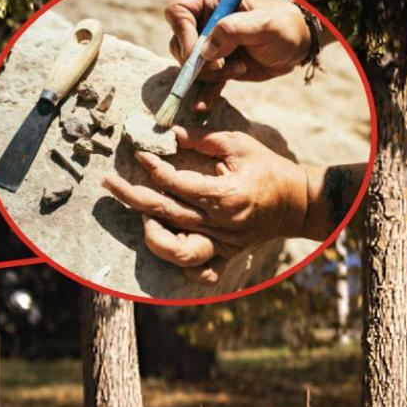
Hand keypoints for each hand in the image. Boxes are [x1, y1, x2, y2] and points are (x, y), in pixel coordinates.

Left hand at [102, 126, 311, 284]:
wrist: (298, 202)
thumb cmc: (267, 168)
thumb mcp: (238, 144)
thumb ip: (202, 138)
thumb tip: (169, 133)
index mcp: (223, 194)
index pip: (175, 183)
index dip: (152, 167)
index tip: (138, 155)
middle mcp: (219, 223)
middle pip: (165, 214)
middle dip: (131, 196)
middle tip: (108, 182)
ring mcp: (222, 243)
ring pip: (177, 251)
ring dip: (153, 236)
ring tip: (141, 219)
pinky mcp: (226, 256)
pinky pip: (201, 273)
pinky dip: (184, 269)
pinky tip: (171, 249)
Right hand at [165, 0, 312, 111]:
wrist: (299, 46)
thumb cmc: (285, 27)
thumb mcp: (263, 24)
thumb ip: (233, 30)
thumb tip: (205, 52)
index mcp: (213, 4)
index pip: (178, 13)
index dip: (182, 33)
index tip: (199, 52)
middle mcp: (206, 24)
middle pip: (180, 44)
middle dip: (198, 61)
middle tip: (223, 64)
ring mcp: (211, 47)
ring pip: (190, 67)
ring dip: (210, 75)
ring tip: (239, 69)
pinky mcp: (219, 68)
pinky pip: (202, 83)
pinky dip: (203, 94)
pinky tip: (202, 106)